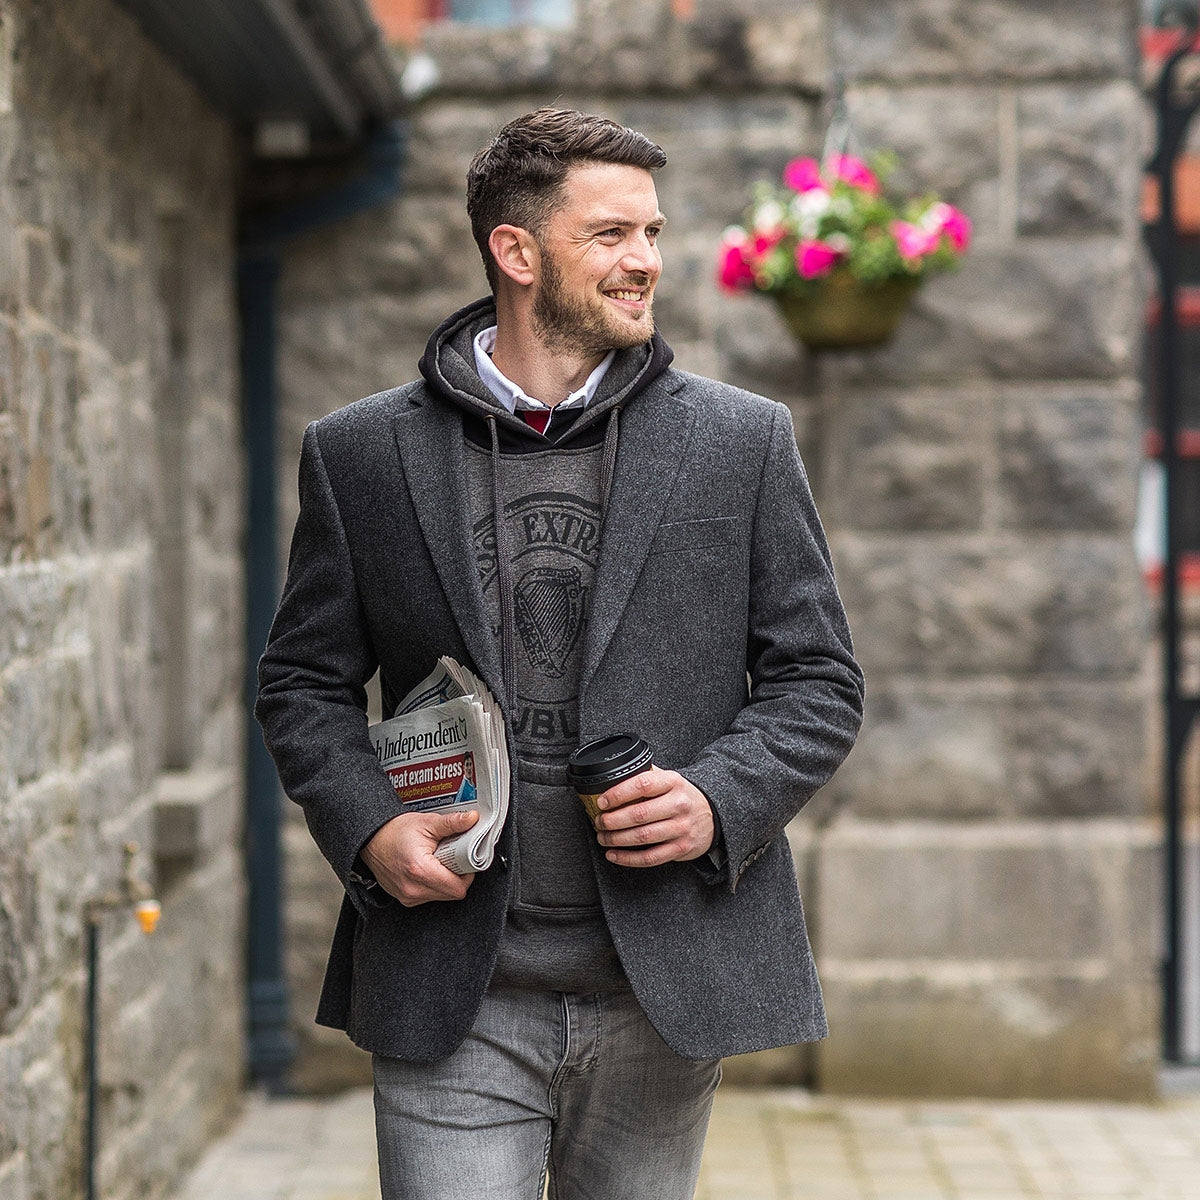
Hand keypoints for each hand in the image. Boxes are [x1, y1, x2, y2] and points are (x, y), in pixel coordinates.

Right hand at [360, 810, 477, 905]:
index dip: (467, 873)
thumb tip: (472, 819)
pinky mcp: (405, 899)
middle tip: (452, 858)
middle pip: (452, 893)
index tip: (465, 860)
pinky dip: (434, 885)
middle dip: (458, 876)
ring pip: (442, 896)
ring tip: (439, 862)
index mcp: (421, 870)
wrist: (371, 839)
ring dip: (446, 881)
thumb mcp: (427, 823)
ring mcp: (408, 896)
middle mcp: (413, 889)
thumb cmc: (395, 831)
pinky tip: (429, 869)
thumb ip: (453, 823)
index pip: (458, 887)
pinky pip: (429, 897)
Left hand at [593, 768, 714, 867]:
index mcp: (673, 782)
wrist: (712, 815)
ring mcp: (681, 828)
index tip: (602, 801)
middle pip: (639, 814)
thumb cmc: (682, 796)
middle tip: (599, 821)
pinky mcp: (680, 848)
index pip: (642, 785)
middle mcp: (679, 805)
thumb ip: (646, 776)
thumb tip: (611, 778)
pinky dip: (627, 858)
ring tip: (603, 837)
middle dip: (612, 820)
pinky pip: (649, 857)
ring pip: (642, 837)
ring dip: (616, 839)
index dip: (618, 794)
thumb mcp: (669, 779)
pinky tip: (613, 855)